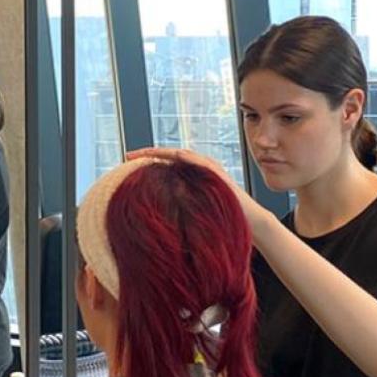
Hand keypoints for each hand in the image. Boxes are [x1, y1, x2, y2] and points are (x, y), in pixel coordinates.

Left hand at [126, 148, 273, 236]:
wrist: (250, 223)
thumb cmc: (222, 220)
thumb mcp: (193, 213)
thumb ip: (178, 207)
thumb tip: (154, 213)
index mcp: (191, 176)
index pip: (166, 164)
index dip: (147, 162)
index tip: (127, 163)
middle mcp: (200, 169)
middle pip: (171, 155)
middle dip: (149, 154)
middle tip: (127, 155)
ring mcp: (210, 169)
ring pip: (183, 155)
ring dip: (163, 152)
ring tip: (144, 152)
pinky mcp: (219, 174)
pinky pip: (202, 163)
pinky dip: (188, 158)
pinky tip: (174, 156)